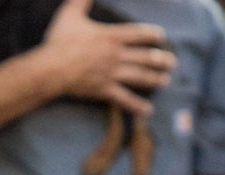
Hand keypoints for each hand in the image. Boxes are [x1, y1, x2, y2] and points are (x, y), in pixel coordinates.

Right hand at [40, 0, 175, 115]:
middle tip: (172, 62)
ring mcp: (112, 74)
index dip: (151, 34)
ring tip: (166, 80)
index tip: (161, 36)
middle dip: (161, 59)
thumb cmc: (59, 41)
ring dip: (155, 79)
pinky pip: (124, 99)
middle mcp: (115, 55)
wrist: (51, 68)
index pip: (138, 34)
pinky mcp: (104, 90)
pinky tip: (148, 110)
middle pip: (145, 57)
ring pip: (140, 77)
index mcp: (110, 36)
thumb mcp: (70, 14)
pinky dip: (137, 105)